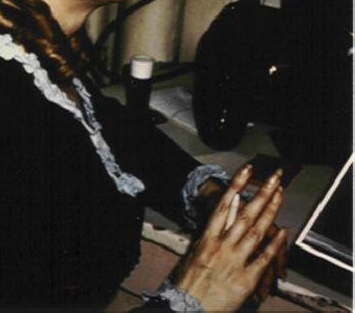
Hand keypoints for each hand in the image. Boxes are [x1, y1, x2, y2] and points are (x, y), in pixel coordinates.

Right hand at [173, 165, 286, 311]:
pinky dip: (274, 245)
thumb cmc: (188, 280)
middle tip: (274, 178)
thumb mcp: (195, 251)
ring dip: (270, 212)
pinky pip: (262, 258)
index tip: (248, 170)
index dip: (237, 185)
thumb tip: (225, 213)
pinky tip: (283, 231)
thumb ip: (212, 232)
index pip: (224, 204)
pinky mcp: (245, 280)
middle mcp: (222, 246)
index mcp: (207, 237)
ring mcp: (234, 262)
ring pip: (256, 231)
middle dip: (261, 194)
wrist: (186, 308)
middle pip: (245, 214)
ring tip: (280, 195)